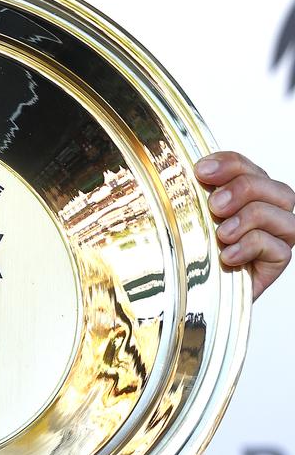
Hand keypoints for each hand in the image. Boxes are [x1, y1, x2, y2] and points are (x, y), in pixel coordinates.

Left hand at [195, 151, 294, 298]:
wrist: (189, 291)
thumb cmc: (187, 250)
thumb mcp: (183, 216)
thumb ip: (188, 193)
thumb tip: (173, 169)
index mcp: (246, 192)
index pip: (247, 167)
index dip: (229, 164)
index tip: (201, 171)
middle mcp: (268, 210)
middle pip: (275, 188)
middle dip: (243, 190)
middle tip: (215, 206)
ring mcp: (277, 236)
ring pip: (281, 215)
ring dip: (248, 219)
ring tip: (221, 234)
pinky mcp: (277, 261)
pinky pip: (276, 247)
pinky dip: (249, 247)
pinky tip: (227, 257)